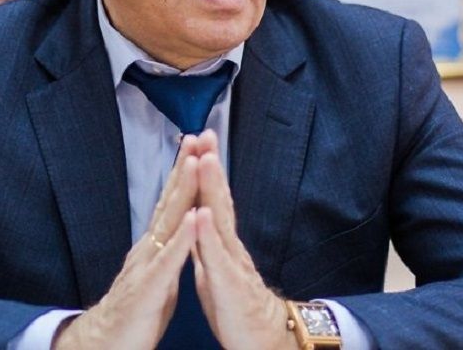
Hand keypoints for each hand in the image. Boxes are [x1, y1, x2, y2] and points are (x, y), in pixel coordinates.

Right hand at [54, 144, 200, 349]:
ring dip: (182, 191)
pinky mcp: (148, 287)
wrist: (105, 345)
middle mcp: (149, 247)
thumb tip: (176, 230)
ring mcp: (147, 264)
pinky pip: (167, 260)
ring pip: (167, 222)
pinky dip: (180, 238)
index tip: (198, 144)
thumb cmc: (135, 313)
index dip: (184, 173)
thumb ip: (167, 250)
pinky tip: (190, 218)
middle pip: (169, 200)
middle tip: (197, 136)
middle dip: (184, 167)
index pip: (171, 202)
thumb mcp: (157, 274)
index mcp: (155, 245)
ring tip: (195, 162)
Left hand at [190, 130, 299, 349]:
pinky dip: (208, 234)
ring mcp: (232, 263)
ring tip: (203, 160)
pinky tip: (202, 213)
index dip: (205, 171)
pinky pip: (217, 257)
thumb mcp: (216, 271)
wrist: (262, 342)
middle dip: (211, 166)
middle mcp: (230, 247)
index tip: (200, 140)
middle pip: (219, 199)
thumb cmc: (236, 309)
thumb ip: (208, 246)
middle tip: (206, 134)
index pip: (213, 199)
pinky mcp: (229, 285)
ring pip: (220, 220)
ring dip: (211, 188)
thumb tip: (200, 223)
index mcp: (222, 244)